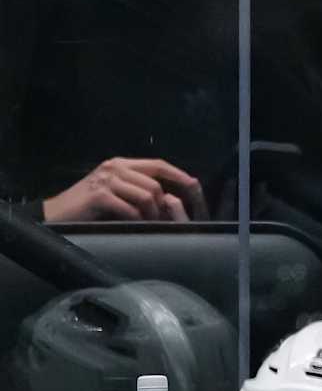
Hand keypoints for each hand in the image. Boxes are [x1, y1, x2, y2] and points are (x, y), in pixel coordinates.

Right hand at [43, 158, 206, 222]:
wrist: (56, 214)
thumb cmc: (89, 207)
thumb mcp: (116, 191)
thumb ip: (138, 188)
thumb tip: (170, 199)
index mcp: (121, 163)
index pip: (158, 164)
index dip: (179, 175)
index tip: (195, 187)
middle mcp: (114, 167)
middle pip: (156, 184)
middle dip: (165, 205)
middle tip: (166, 221)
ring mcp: (106, 180)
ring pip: (147, 196)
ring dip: (152, 215)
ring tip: (148, 225)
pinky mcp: (99, 196)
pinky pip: (131, 209)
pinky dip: (138, 221)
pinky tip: (134, 226)